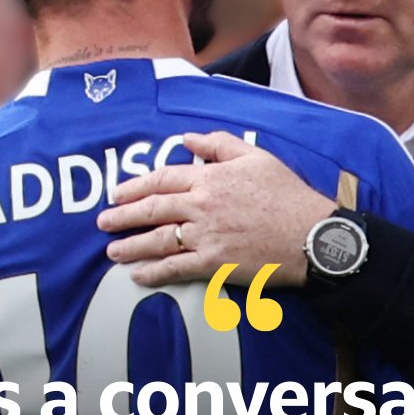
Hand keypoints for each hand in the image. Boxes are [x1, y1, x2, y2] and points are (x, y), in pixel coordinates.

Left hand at [96, 131, 334, 286]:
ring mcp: (205, 236)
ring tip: (112, 252)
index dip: (136, 186)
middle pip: (152, 209)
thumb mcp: (256, 156)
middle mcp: (201, 205)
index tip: (118, 193)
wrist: (310, 234)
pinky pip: (175, 268)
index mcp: (210, 177)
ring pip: (157, 240)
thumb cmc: (288, 195)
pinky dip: (154, 272)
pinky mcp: (213, 264)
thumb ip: (219, 144)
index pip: (162, 179)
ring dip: (131, 246)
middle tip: (103, 223)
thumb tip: (188, 138)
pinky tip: (138, 276)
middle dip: (123, 216)